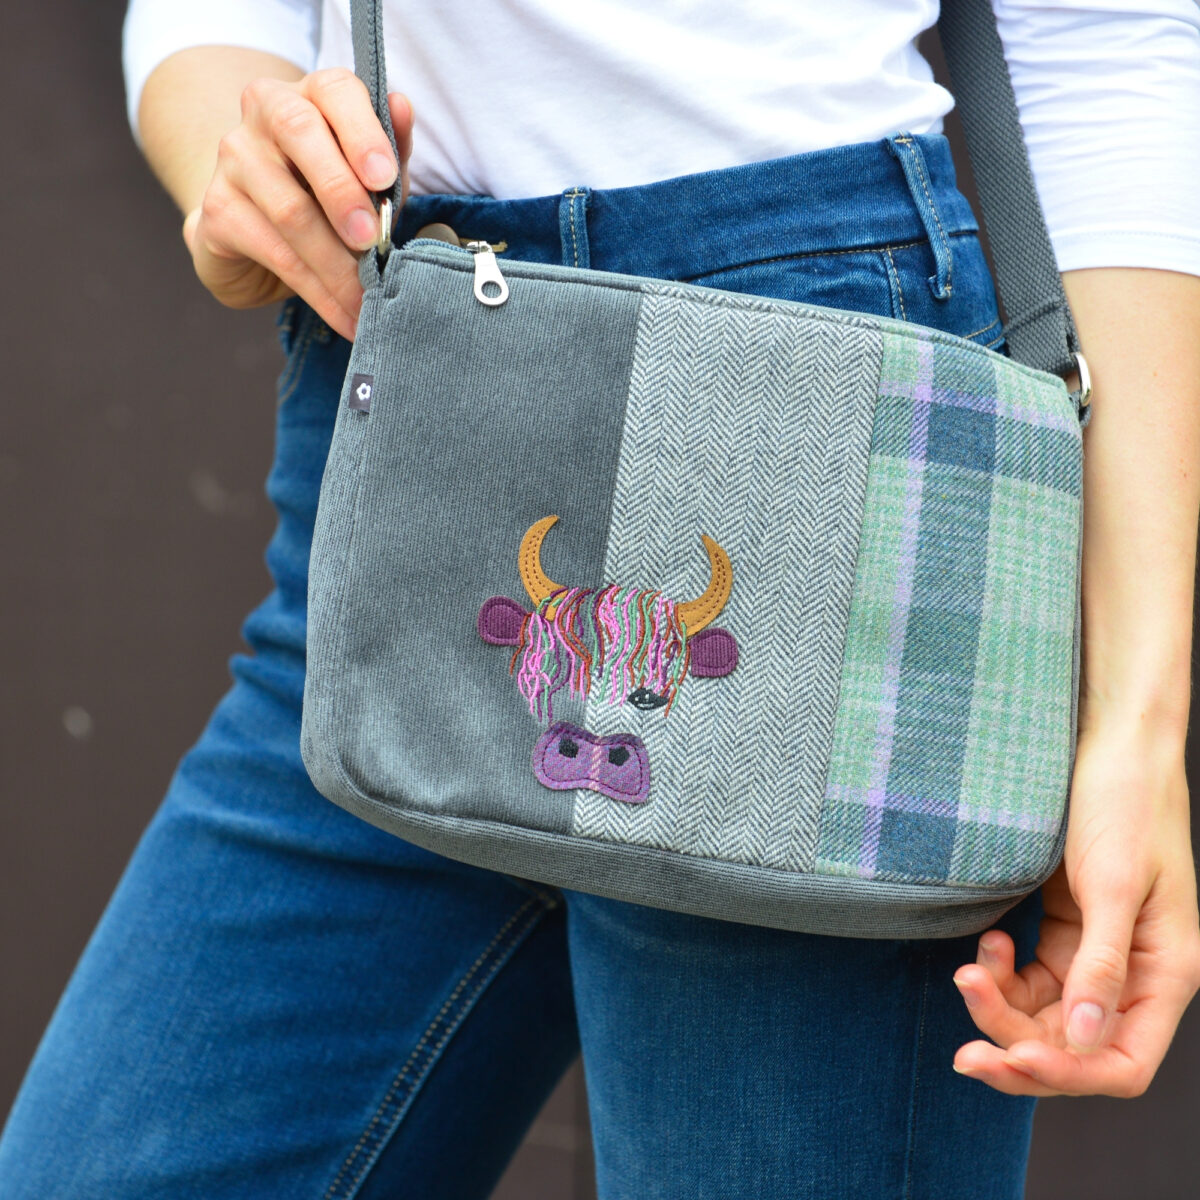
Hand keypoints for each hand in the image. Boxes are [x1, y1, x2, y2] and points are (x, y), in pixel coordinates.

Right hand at [180, 68, 413, 341]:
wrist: (258, 237)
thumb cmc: (328, 199)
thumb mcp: (370, 177)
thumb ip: (391, 149)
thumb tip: (403, 107)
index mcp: (312, 95)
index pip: (335, 89)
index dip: (362, 130)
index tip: (384, 177)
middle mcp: (265, 113)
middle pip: (299, 134)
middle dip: (342, 193)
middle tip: (371, 241)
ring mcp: (233, 158)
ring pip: (290, 209)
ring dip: (337, 265)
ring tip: (368, 302)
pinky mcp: (217, 210)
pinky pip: (274, 253)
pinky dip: (318, 292)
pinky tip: (344, 316)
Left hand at [951, 718, 1199, 1095]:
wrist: (1110, 745)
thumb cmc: (1125, 803)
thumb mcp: (1112, 883)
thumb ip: (1101, 964)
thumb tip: (1084, 1041)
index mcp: (1165, 972)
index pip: (1123, 1062)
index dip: (1068, 1075)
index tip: (1010, 1060)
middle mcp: (1134, 974)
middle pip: (1074, 1046)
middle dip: (1017, 1048)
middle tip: (961, 1052)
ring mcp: (1098, 953)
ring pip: (1045, 1014)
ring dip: (1002, 1007)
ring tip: (967, 971)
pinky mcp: (1069, 929)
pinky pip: (1031, 976)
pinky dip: (1004, 972)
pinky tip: (989, 943)